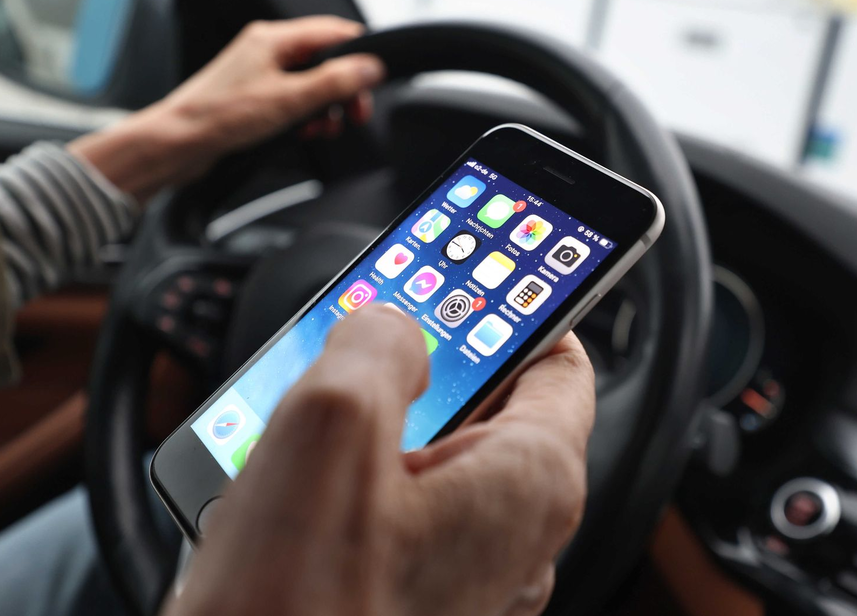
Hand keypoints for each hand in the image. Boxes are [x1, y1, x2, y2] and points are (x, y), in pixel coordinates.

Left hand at [70, 16, 383, 202]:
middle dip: (343, 89)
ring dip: (325, 107)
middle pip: (325, 61)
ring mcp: (260, 74)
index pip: (333, 33)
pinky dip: (306, 116)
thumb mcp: (289, 100)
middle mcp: (267, 50)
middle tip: (354, 114)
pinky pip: (294, 100)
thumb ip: (334, 82)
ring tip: (323, 128)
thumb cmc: (220, 117)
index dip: (359, 57)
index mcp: (273, 38)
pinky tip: (304, 132)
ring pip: (311, 84)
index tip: (372, 83)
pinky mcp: (255, 97)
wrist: (179, 143)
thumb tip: (370, 67)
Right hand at [165, 306, 595, 615]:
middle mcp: (517, 537)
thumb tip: (394, 324)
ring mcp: (468, 578)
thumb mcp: (331, 422)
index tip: (482, 274)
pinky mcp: (415, 602)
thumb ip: (378, 342)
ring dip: (380, 425)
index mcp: (531, 485)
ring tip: (313, 405)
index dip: (523, 307)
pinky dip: (358, 481)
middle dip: (430, 367)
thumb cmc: (292, 609)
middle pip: (495, 409)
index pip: (564, 364)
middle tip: (368, 336)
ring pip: (439, 461)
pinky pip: (403, 514)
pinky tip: (293, 477)